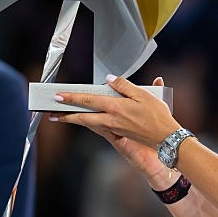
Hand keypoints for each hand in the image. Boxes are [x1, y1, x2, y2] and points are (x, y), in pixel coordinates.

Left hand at [52, 76, 180, 182]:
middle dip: (66, 115)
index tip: (58, 96)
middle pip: (83, 117)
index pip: (89, 100)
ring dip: (75, 120)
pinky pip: (98, 127)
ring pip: (89, 123)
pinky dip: (88, 123)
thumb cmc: (158, 116)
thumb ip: (125, 86)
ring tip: (63, 117)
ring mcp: (114, 128)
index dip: (72, 98)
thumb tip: (109, 78)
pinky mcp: (118, 133)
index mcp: (116, 108)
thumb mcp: (144, 95)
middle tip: (51, 113)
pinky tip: (86, 120)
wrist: (166, 138)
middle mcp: (111, 120)